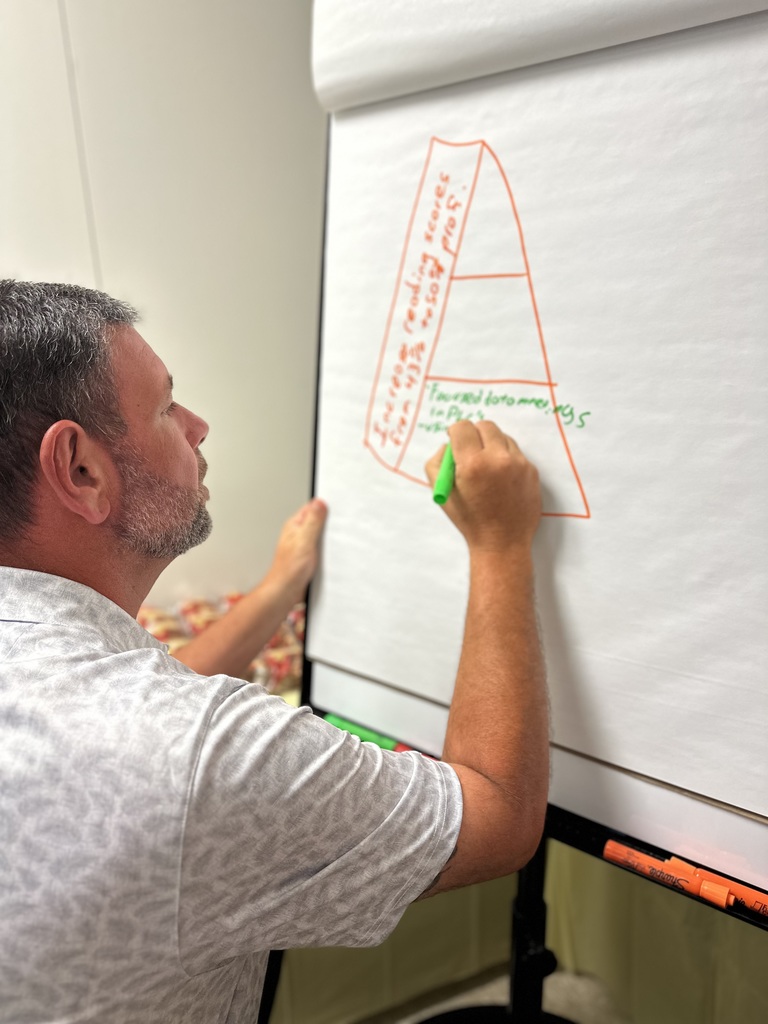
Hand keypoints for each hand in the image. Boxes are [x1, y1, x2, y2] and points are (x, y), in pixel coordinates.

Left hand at [263, 499, 327, 603]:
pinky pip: (321, 548)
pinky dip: (328, 549)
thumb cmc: (288, 570)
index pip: (312, 508)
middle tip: (338, 526)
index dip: (325, 506)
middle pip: (318, 521)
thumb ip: (312, 521)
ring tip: (335, 540)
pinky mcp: (308, 557)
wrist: (285, 592)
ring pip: (320, 535)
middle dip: (329, 523)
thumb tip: (319, 503)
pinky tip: (331, 553)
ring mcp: (303, 546)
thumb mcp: (304, 541)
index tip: (337, 510)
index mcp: (295, 526)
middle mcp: (298, 534)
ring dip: (329, 538)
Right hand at [425, 421, 540, 553]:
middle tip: (469, 449)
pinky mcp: (531, 470)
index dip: (455, 432)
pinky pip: (516, 452)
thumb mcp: (443, 493)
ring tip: (486, 468)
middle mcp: (498, 459)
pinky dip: (506, 459)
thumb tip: (447, 445)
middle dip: (474, 433)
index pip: (463, 427)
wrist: (502, 542)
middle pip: (485, 426)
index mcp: (472, 464)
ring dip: (491, 445)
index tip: (454, 439)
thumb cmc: (470, 520)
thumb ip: (437, 463)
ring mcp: (518, 463)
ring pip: (502, 437)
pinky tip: (501, 479)